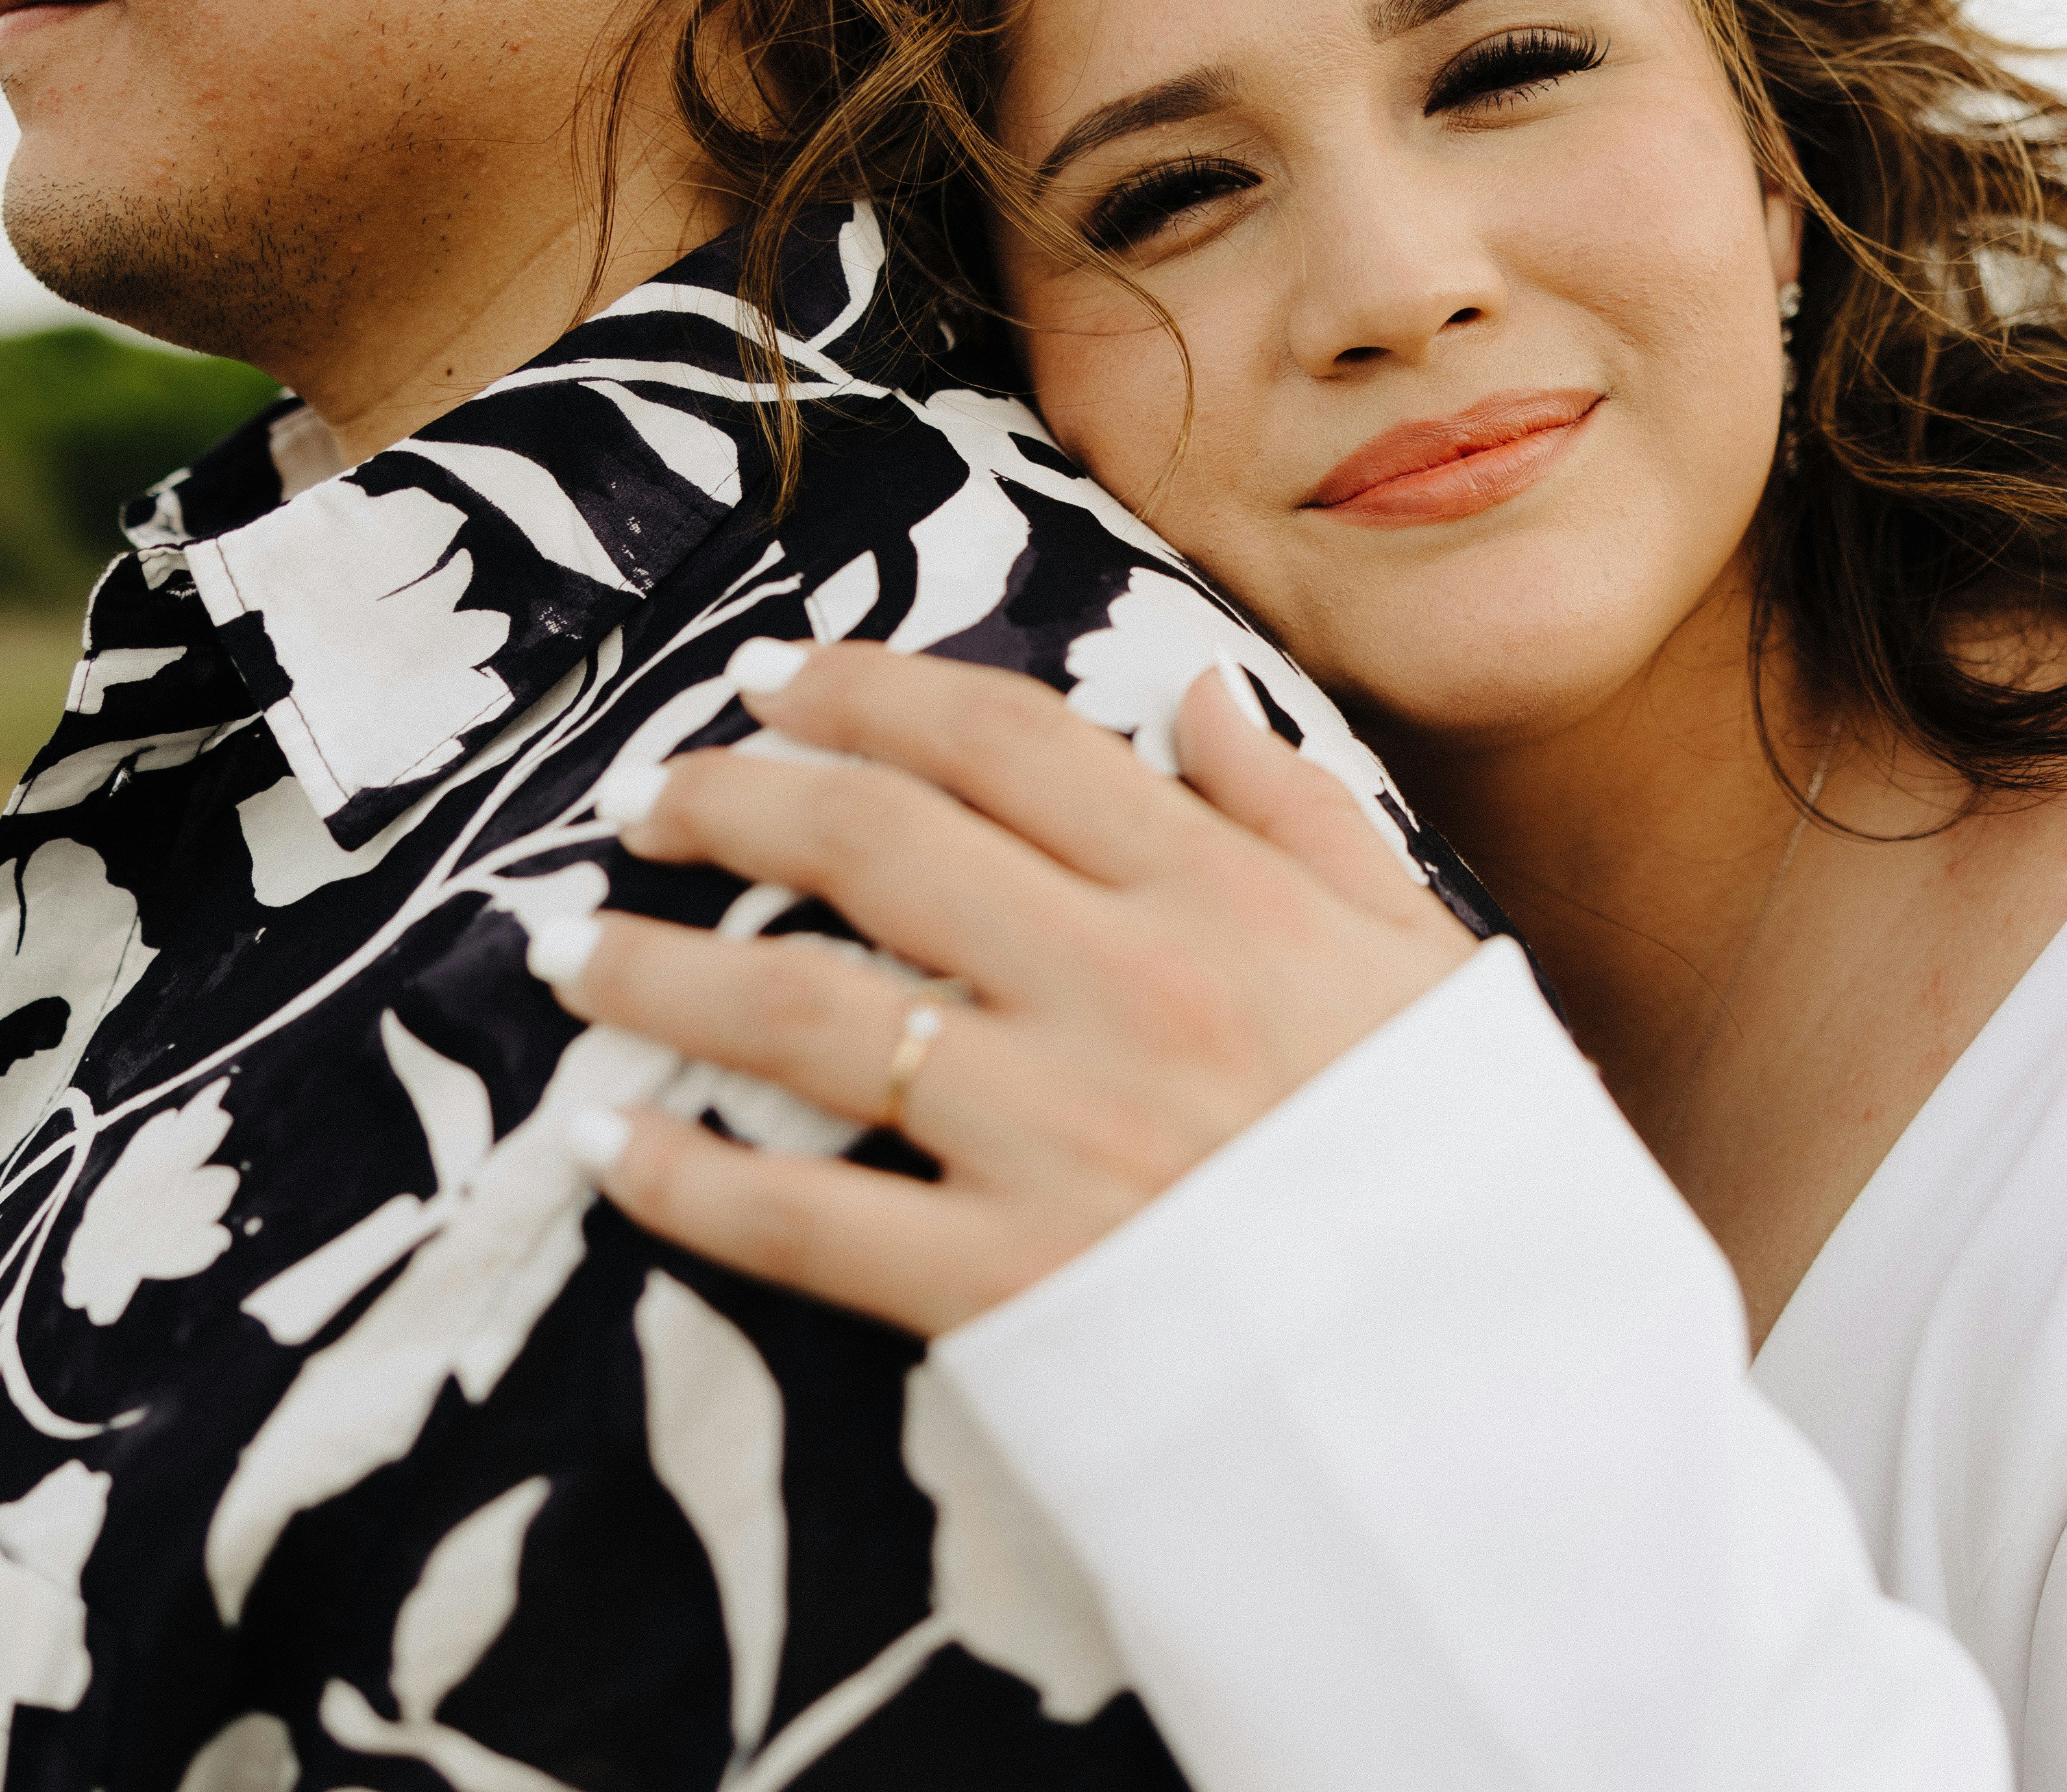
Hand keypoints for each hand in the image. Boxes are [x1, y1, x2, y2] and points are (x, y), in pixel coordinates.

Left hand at [546, 642, 1476, 1336]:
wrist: (1501, 1386)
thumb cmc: (1460, 1164)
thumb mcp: (1420, 954)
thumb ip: (1301, 815)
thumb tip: (1199, 697)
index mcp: (1220, 896)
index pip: (1000, 741)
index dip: (860, 691)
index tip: (765, 680)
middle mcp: (1121, 990)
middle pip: (874, 844)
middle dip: (731, 800)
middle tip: (652, 798)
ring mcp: (1057, 1138)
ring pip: (805, 1012)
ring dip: (660, 969)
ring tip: (565, 948)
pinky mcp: (1010, 1288)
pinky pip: (807, 1220)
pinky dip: (688, 1179)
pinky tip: (608, 1147)